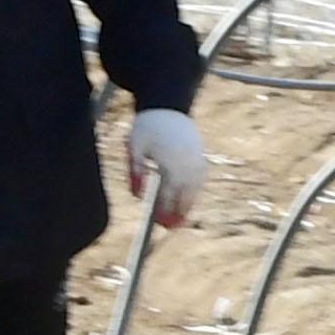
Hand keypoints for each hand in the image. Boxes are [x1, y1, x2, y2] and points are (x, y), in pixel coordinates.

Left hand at [123, 105, 206, 227]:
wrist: (168, 106)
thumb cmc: (147, 128)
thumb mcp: (134, 147)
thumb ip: (135, 172)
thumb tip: (138, 196)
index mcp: (169, 161)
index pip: (167, 193)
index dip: (163, 211)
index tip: (158, 223)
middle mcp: (186, 163)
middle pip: (184, 195)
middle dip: (177, 213)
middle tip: (170, 228)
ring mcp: (196, 160)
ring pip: (194, 190)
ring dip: (187, 205)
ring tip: (180, 220)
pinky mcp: (201, 157)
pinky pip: (199, 181)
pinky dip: (194, 192)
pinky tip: (186, 201)